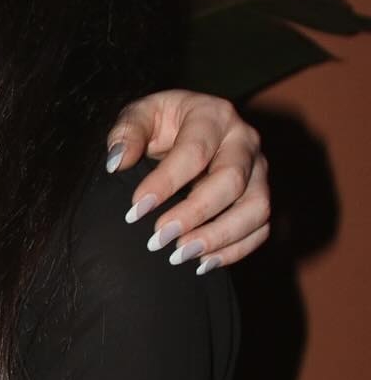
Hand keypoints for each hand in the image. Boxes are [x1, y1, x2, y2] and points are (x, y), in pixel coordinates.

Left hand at [106, 90, 268, 270]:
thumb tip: (117, 162)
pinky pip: (261, 228)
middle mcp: (244, 141)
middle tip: (157, 239)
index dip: (165, 182)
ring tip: (179, 256)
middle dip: (194, 214)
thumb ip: (126, 133)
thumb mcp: (140, 116)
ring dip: (219, 237)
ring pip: (256, 208)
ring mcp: (259, 171)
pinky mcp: (261, 196)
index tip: (136, 210)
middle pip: (232, 181)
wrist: (188, 130)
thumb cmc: (161, 123)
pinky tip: (202, 264)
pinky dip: (236, 250)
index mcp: (214, 115)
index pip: (195, 151)